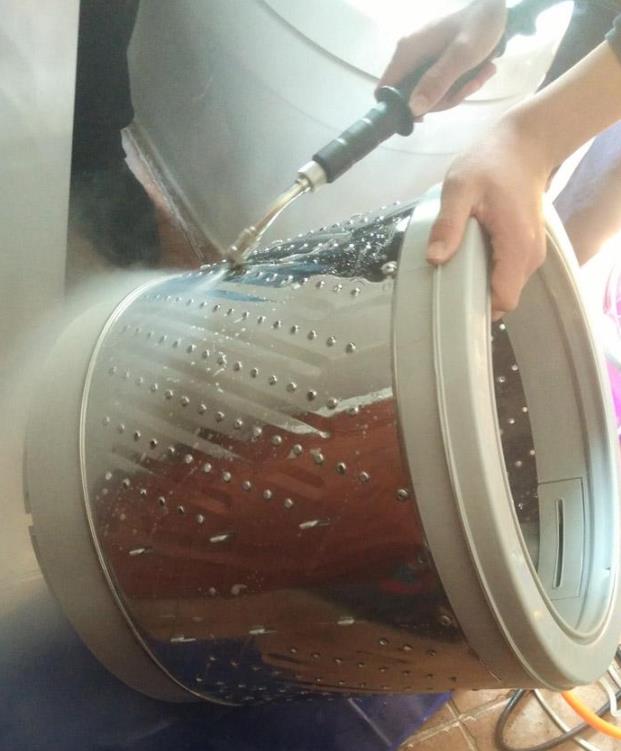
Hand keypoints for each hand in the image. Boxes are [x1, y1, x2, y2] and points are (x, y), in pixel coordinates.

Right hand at [378, 0, 506, 115]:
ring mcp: (420, 60)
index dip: (399, 109)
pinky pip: (439, 85)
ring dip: (456, 93)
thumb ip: (437, 81)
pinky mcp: (433, 62)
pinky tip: (478, 72)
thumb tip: (413, 109)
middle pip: (411, 98)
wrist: (495, 6)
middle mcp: (408, 57)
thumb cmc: (479, 25)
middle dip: (442, 100)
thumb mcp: (462, 55)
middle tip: (468, 88)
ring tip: (480, 76)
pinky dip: (459, 85)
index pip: (385, 90)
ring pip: (428, 94)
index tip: (424, 116)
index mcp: (407, 53)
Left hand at [426, 116, 553, 318]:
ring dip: (480, 284)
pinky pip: (506, 272)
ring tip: (452, 269)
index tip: (451, 304)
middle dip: (476, 298)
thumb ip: (448, 224)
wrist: (524, 144)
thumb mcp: (460, 188)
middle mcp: (530, 256)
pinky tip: (466, 257)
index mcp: (517, 246)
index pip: (504, 299)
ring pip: (505, 286)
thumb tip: (435, 258)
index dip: (480, 309)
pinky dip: (487, 271)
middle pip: (505, 297)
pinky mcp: (525, 247)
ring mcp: (531, 252)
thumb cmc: (491, 162)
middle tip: (444, 285)